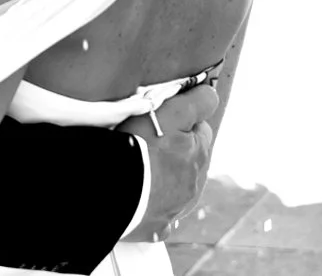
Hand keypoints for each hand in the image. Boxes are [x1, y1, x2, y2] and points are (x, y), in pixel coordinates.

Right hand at [121, 83, 220, 241]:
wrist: (111, 191)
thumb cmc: (137, 147)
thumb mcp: (169, 112)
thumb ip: (196, 101)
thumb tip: (211, 94)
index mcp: (199, 154)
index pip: (200, 128)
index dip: (181, 120)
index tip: (161, 120)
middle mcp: (194, 183)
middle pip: (189, 158)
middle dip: (174, 150)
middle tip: (145, 141)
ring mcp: (177, 208)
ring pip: (176, 186)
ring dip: (164, 176)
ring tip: (137, 167)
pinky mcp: (158, 227)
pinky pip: (160, 214)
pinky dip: (153, 205)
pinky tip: (138, 196)